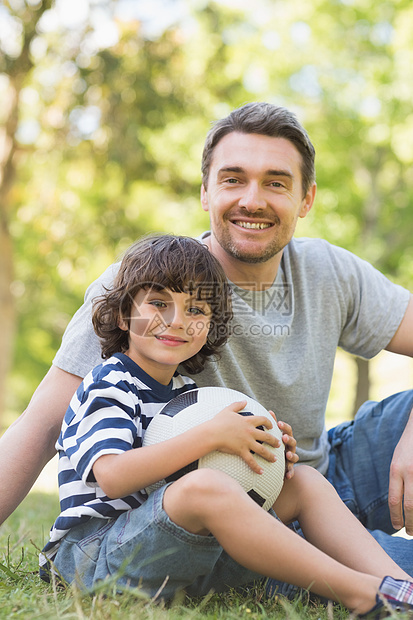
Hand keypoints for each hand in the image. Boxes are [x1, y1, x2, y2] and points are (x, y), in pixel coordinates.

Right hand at [211, 401, 280, 473]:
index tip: (272, 427)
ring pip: (262, 450)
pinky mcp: (242, 451)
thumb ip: (237, 405)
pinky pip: (251, 461)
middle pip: (267, 436)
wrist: (212, 433)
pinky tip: (261, 472)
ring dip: (270, 455)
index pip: (263, 420)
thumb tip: (245, 401)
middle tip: (279, 444)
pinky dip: (256, 467)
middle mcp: (250, 431)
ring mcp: (247, 442)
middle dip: (274, 441)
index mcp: (248, 421)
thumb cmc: (218, 421)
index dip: (269, 423)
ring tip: (275, 459)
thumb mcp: (228, 410)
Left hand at [269, 411, 298, 479]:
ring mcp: (291, 458)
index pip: (288, 430)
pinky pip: (291, 471)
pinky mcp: (289, 468)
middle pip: (293, 442)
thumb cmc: (275, 446)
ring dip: (292, 455)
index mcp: (286, 438)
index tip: (278, 423)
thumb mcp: (274, 436)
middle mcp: (290, 447)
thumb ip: (272, 424)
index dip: (284, 427)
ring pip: (294, 456)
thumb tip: (269, 411)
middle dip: (289, 439)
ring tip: (288, 454)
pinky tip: (287, 475)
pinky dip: (290, 473)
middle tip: (283, 437)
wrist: (276, 464)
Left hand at [388, 408, 412, 534]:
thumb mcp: (397, 460)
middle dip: (410, 523)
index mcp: (396, 469)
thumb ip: (397, 479)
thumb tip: (398, 503)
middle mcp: (410, 472)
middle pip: (410, 506)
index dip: (396, 516)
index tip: (397, 527)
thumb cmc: (408, 446)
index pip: (395, 500)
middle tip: (410, 533)